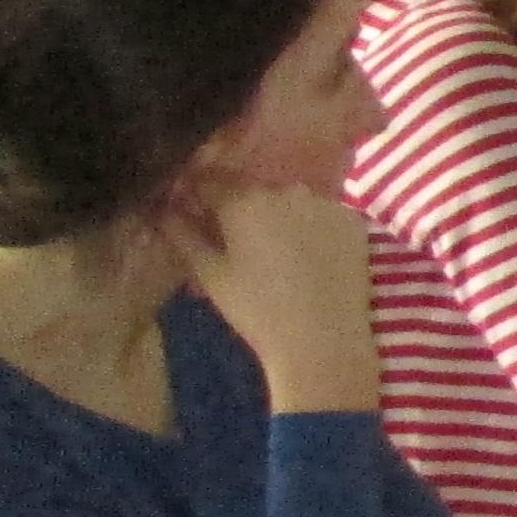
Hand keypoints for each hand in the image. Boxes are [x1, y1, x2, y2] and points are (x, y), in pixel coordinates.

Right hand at [171, 181, 379, 413]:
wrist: (323, 337)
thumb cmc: (256, 308)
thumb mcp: (209, 273)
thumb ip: (183, 234)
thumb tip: (163, 210)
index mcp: (244, 200)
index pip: (210, 179)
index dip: (198, 193)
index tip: (195, 210)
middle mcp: (286, 190)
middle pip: (253, 188)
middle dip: (240, 205)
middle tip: (236, 238)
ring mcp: (325, 202)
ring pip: (290, 199)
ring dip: (278, 214)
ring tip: (275, 251)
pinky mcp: (353, 220)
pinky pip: (321, 214)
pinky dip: (311, 226)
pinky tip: (308, 256)